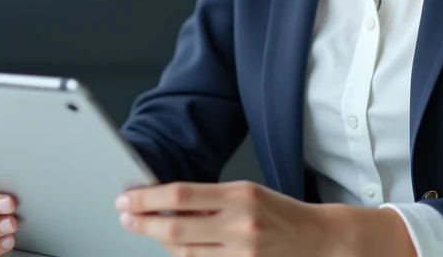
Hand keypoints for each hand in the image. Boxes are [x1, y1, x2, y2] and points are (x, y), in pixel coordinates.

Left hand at [114, 180, 346, 256]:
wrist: (318, 239)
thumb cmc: (279, 212)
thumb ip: (208, 199)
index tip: (127, 198)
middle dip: (142, 223)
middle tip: (124, 216)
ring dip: (159, 242)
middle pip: (175, 228)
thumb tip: (164, 202)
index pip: (180, 195)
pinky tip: (176, 247)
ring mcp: (242, 253)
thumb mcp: (246, 192)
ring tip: (148, 230)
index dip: (147, 198)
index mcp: (239, 195)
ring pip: (184, 253)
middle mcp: (240, 224)